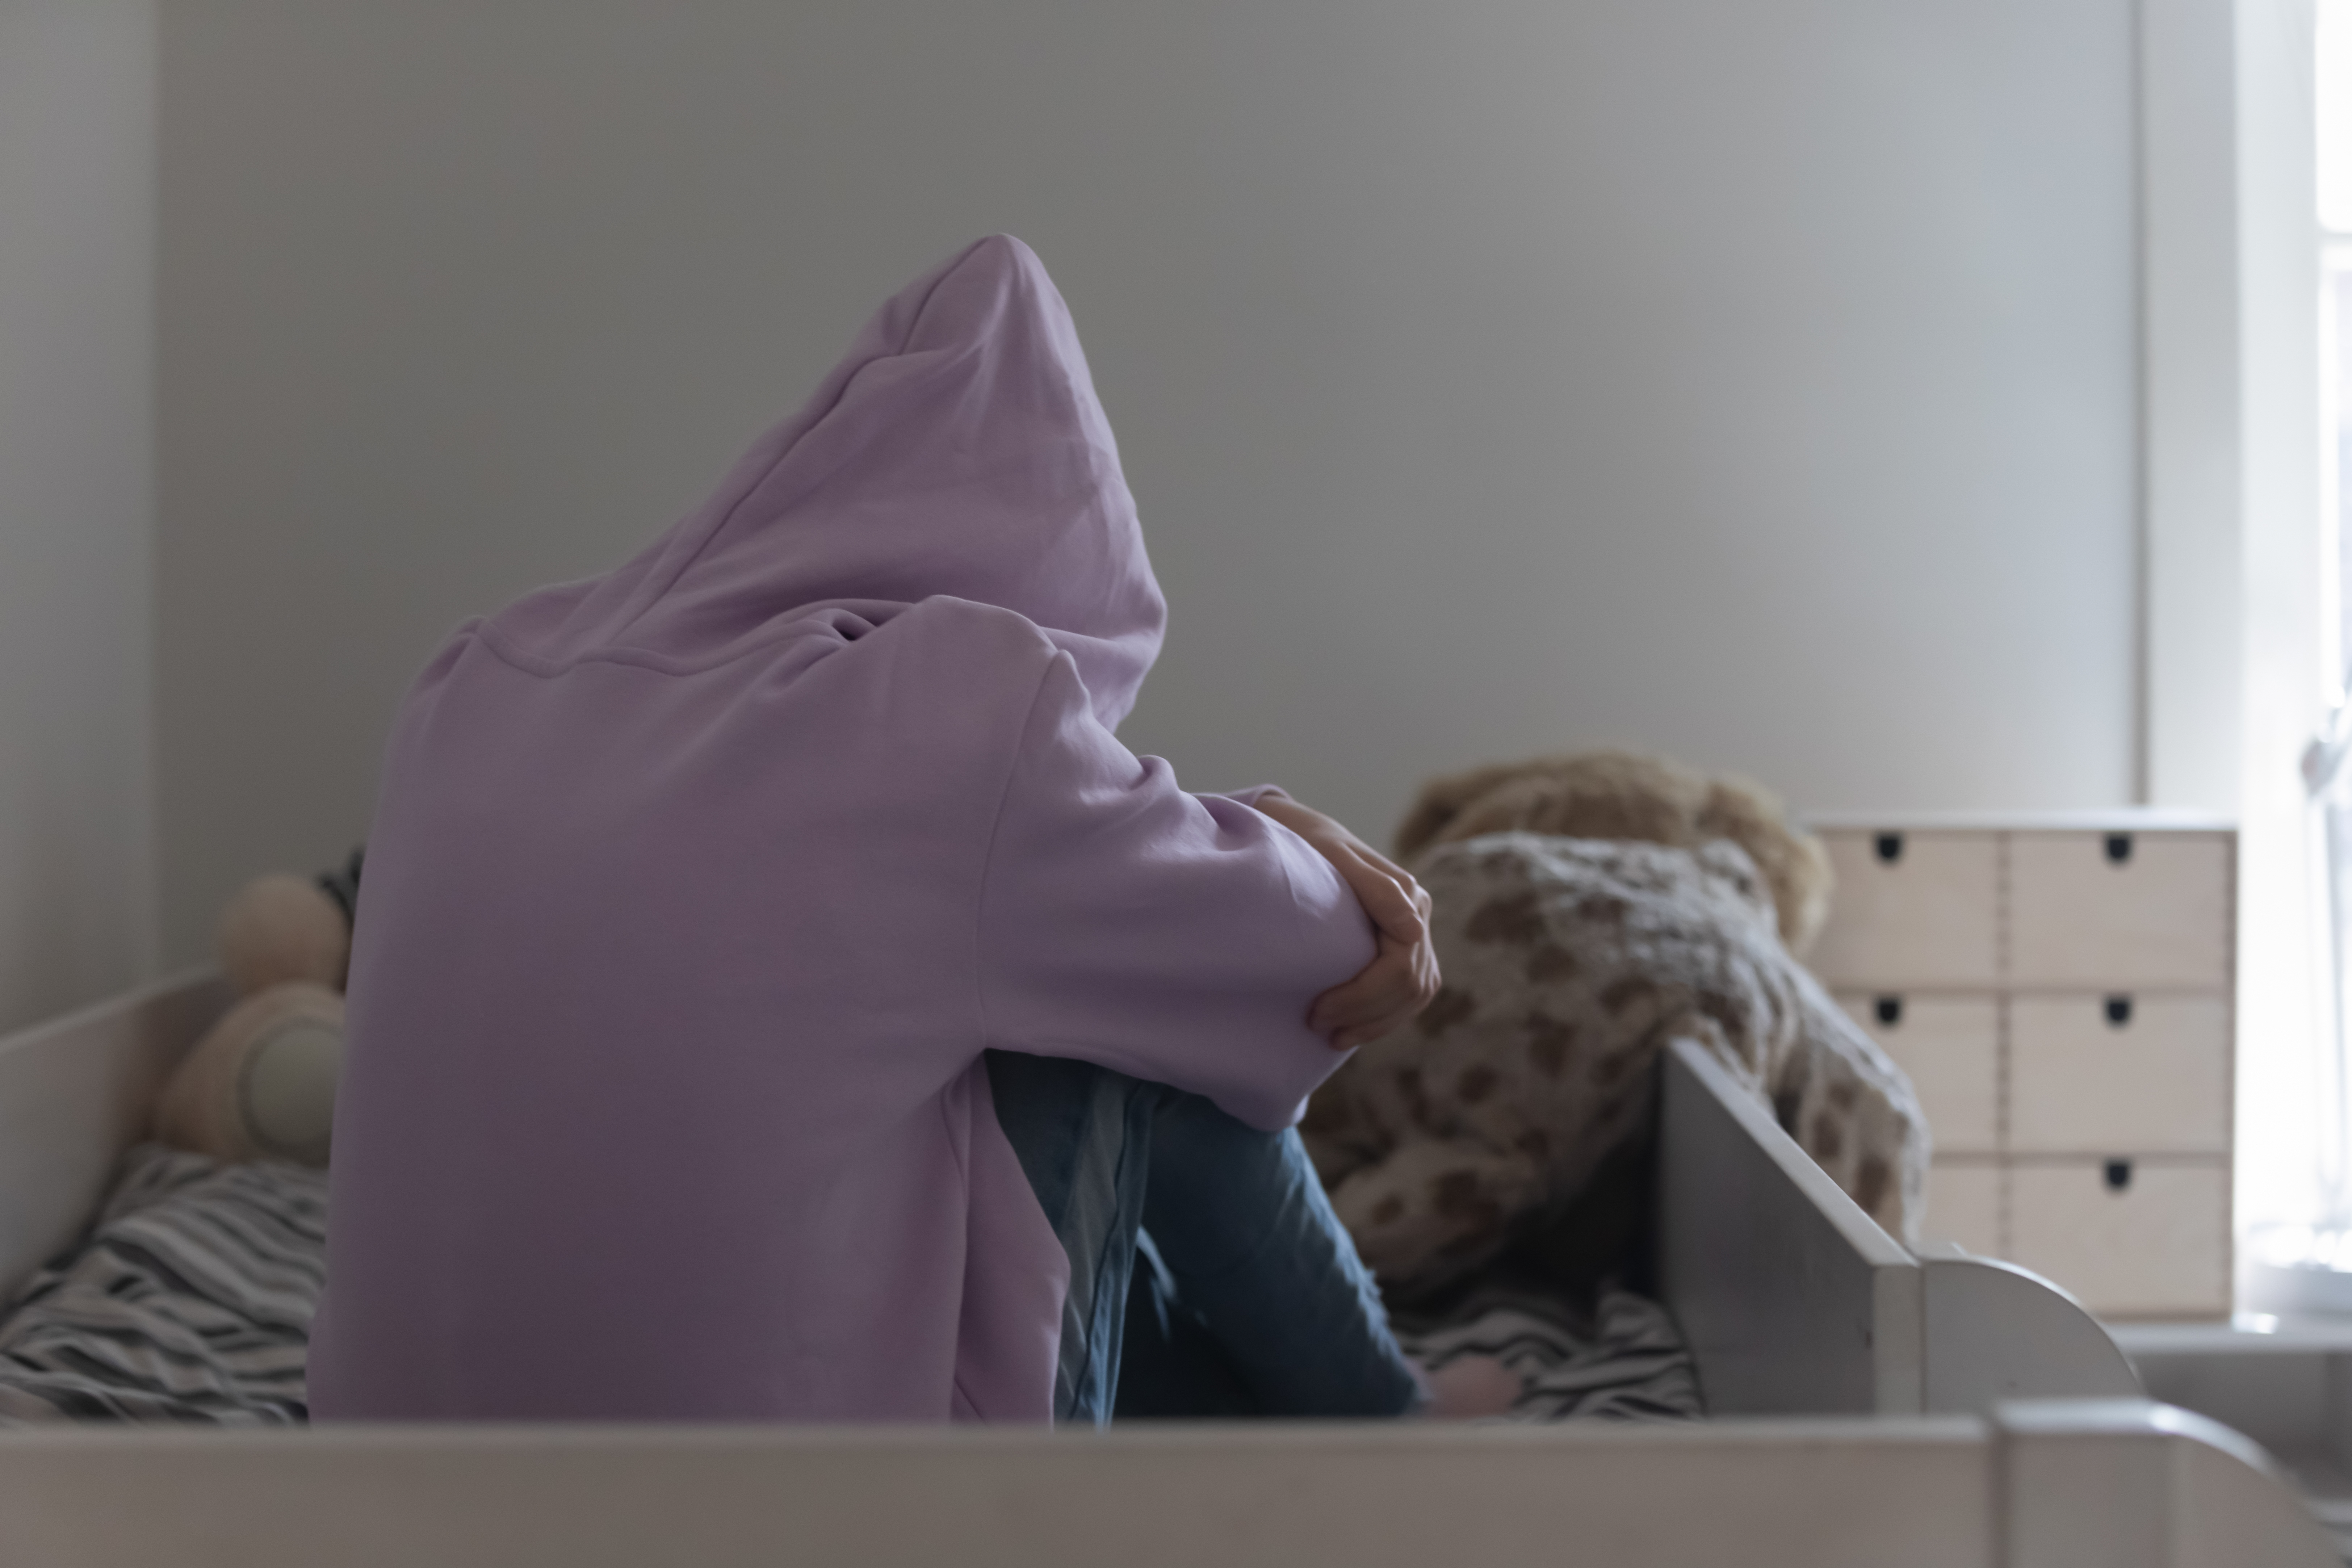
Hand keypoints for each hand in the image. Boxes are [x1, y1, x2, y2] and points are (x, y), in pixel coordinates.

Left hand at [1250, 792, 1440, 1049]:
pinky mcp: (1404, 950)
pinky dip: (1382, 1017)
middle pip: (1411, 987)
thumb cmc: (1311, 845)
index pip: (1400, 967)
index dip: (1361, 997)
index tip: (1317, 1010)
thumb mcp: (1334, 857)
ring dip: (1376, 1023)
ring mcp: (1415, 935)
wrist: (1307, 836)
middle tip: (1315, 1025)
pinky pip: (1407, 995)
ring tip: (1334, 1037)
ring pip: (1415, 996)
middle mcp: (1419, 917)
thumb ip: (1376, 889)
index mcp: (1409, 898)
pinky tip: (1351, 1028)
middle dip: (1365, 1014)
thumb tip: (1413, 928)